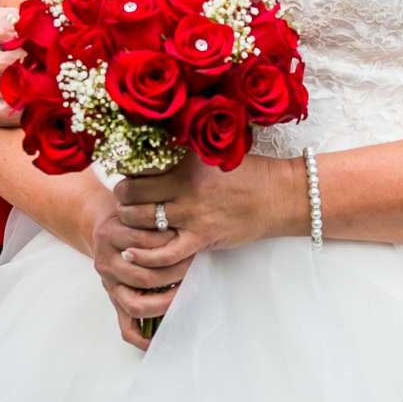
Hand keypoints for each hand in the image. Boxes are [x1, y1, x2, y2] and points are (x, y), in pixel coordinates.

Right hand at [85, 185, 190, 350]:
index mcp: (111, 235)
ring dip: (165, 302)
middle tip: (192, 267)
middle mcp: (106, 262)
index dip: (168, 244)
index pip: (144, 245)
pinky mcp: (114, 299)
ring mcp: (109, 284)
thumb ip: (154, 213)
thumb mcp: (137, 207)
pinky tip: (160, 339)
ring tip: (184, 292)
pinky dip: (143, 338)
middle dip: (174, 274)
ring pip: (136, 304)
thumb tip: (186, 226)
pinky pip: (125, 326)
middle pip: (144, 277)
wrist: (103, 226)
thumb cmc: (128, 217)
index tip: (188, 241)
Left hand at [116, 153, 297, 261]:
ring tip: (129, 220)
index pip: (140, 164)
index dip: (124, 169)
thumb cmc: (248, 172)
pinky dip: (144, 255)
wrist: (280, 196)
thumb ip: (185, 151)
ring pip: (142, 221)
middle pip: (132, 193)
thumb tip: (154, 145)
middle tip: (124, 198)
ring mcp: (193, 214)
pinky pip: (164, 253)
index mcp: (187, 160)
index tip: (122, 171)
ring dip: (129, 222)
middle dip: (122, 197)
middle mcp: (186, 186)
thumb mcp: (215, 151)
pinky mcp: (202, 238)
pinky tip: (130, 253)